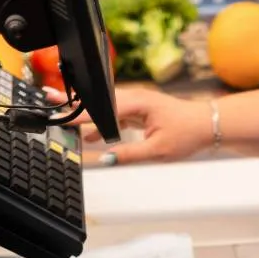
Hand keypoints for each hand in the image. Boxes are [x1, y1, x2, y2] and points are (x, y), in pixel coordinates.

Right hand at [46, 88, 213, 164]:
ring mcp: (138, 102)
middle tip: (50, 99)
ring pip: (105, 107)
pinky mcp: (141, 109)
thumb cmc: (188, 134)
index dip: (80, 115)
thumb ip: (128, 154)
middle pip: (98, 101)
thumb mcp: (157, 150)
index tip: (62, 117)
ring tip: (63, 117)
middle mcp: (136, 98)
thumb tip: (105, 159)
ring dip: (87, 114)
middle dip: (74, 102)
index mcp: (138, 103)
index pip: (102, 109)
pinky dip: (102, 122)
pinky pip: (115, 113)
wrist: (209, 125)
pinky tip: (91, 135)